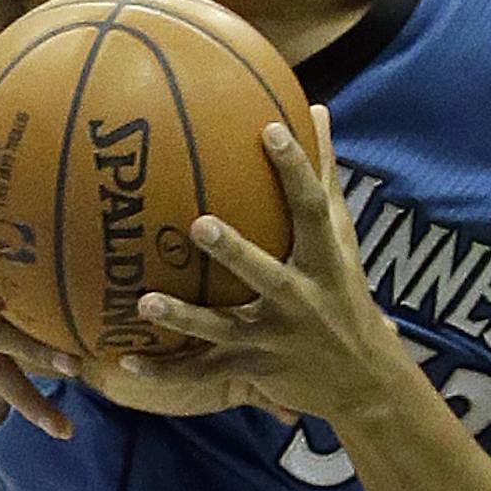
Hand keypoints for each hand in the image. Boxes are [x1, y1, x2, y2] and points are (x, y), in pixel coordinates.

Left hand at [96, 109, 406, 426]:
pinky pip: (203, 371)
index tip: (270, 130)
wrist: (363, 379)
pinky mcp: (252, 369)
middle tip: (198, 224)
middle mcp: (301, 299)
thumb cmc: (346, 293)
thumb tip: (317, 110)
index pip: (311, 208)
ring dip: (183, 318)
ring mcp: (275, 339)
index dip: (295, 169)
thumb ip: (325, 177)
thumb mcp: (343, 238)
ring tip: (144, 302)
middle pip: (264, 274)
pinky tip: (126, 360)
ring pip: (223, 329)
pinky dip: (165, 370)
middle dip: (234, 252)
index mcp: (324, 260)